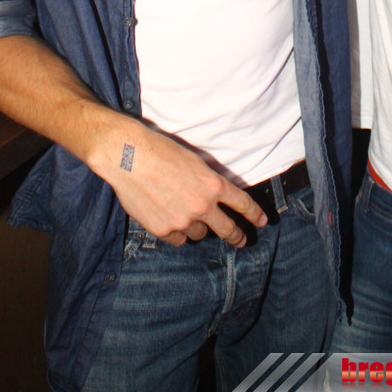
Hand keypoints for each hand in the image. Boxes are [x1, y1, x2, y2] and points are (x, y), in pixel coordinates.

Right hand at [105, 122, 267, 246]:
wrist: (129, 157)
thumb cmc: (161, 151)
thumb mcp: (194, 161)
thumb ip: (208, 181)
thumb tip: (216, 197)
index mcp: (213, 184)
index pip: (242, 203)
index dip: (254, 214)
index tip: (262, 221)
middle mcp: (202, 205)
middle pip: (227, 228)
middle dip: (237, 236)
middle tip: (241, 240)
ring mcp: (183, 220)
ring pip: (199, 233)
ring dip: (197, 226)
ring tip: (184, 212)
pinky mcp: (164, 230)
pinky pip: (179, 239)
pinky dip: (177, 232)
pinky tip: (169, 219)